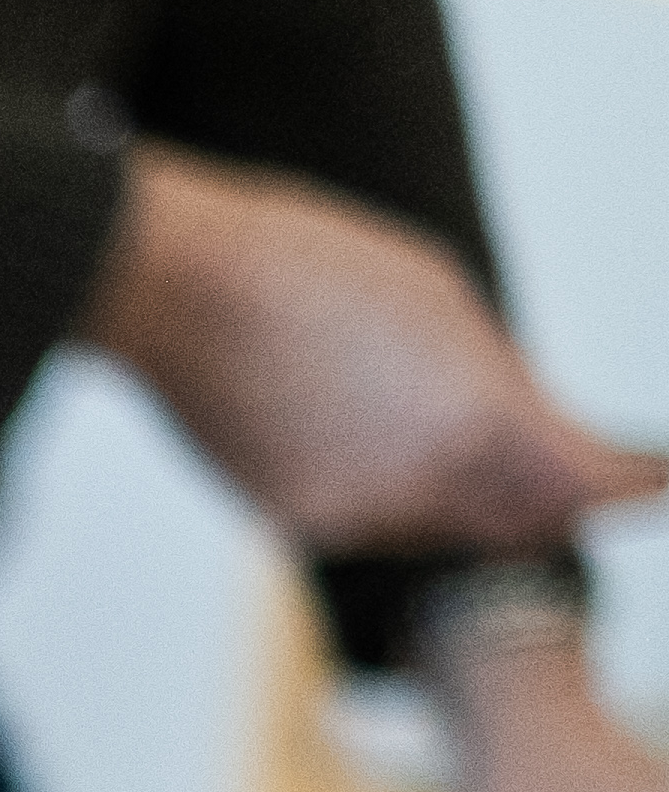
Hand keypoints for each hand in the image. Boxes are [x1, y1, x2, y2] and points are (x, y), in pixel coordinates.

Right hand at [85, 147, 667, 558]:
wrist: (171, 287)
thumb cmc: (308, 264)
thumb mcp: (441, 304)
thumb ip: (497, 386)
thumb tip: (520, 438)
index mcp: (474, 423)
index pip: (589, 487)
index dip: (643, 487)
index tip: (666, 477)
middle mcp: (415, 490)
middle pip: (518, 526)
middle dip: (556, 502)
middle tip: (587, 468)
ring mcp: (346, 515)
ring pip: (441, 526)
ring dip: (465, 490)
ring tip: (436, 416)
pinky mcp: (286, 519)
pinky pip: (370, 518)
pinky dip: (391, 486)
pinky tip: (361, 421)